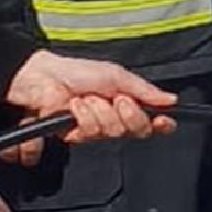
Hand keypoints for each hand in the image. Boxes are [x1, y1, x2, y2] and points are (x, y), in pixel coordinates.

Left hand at [1, 50, 176, 165]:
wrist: (40, 77)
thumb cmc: (75, 71)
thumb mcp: (115, 75)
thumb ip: (144, 90)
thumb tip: (170, 100)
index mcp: (123, 105)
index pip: (147, 123)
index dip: (157, 125)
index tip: (162, 121)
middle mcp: (108, 120)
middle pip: (130, 131)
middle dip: (120, 112)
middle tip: (108, 98)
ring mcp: (88, 131)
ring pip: (105, 134)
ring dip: (94, 113)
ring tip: (81, 100)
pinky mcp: (68, 138)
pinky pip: (80, 139)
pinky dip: (75, 121)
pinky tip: (69, 111)